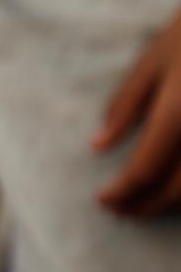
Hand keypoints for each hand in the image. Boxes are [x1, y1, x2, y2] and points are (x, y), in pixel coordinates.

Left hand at [93, 6, 180, 216]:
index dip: (121, 192)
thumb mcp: (153, 60)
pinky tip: (173, 184)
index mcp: (177, 113)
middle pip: (176, 191)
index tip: (102, 200)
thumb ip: (125, 105)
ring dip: (170, 203)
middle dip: (145, 207)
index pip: (143, 170)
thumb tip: (98, 146)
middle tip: (119, 211)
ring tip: (144, 202)